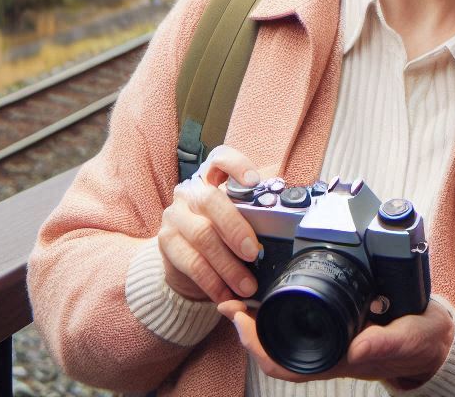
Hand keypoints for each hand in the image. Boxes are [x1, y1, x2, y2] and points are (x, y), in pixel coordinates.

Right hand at [157, 146, 265, 302]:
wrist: (184, 261)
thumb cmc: (220, 233)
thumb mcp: (237, 218)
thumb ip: (255, 215)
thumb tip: (288, 223)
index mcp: (210, 178)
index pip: (220, 159)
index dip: (236, 165)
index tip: (254, 182)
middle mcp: (189, 192)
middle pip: (211, 201)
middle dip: (235, 228)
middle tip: (254, 252)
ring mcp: (174, 216)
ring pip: (202, 236)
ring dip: (228, 265)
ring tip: (247, 285)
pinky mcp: (166, 242)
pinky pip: (191, 263)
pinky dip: (212, 282)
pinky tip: (226, 295)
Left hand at [217, 296, 454, 389]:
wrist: (436, 343)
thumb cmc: (422, 342)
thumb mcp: (410, 338)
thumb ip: (387, 342)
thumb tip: (357, 348)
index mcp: (340, 358)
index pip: (286, 363)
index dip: (257, 346)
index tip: (239, 320)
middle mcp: (328, 352)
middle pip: (274, 349)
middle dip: (246, 328)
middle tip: (228, 300)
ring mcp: (330, 340)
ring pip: (283, 337)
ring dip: (259, 318)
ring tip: (241, 294)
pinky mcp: (337, 326)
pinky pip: (299, 323)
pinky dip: (279, 308)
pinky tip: (271, 291)